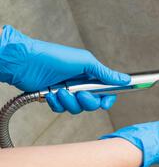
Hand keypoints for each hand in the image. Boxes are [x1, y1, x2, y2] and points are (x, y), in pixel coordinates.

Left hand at [0, 25, 129, 113]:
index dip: (107, 99)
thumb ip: (105, 73)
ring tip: (59, 91)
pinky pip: (62, 109)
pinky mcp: (54, 98)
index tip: (104, 102)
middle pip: (93, 103)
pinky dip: (57, 103)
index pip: (106, 91)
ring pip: (77, 108)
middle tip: (79, 94)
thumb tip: (125, 79)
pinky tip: (51, 94)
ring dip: (69, 102)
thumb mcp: (85, 62)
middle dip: (86, 101)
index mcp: (90, 74)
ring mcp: (67, 92)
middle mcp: (80, 84)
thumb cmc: (54, 57)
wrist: (25, 62)